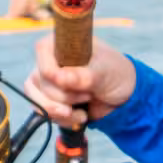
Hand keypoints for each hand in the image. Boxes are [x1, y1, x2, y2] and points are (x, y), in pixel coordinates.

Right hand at [22, 33, 136, 127]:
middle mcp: (52, 61)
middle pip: (40, 81)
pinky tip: (80, 116)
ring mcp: (50, 81)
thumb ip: (84, 76)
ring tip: (82, 113)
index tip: (65, 83)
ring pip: (38, 98)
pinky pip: (44, 112)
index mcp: (64, 43)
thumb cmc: (116, 73)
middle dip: (64, 96)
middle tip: (88, 96)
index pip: (42, 51)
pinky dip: (62, 119)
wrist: (125, 96)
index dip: (50, 71)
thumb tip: (59, 78)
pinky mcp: (51, 99)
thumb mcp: (104, 72)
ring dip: (60, 111)